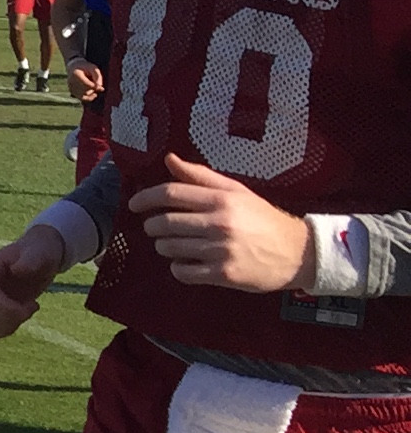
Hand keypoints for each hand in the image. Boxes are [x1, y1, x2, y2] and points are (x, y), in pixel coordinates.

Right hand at [0, 225, 69, 337]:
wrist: (41, 257)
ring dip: (8, 325)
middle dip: (12, 316)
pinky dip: (6, 330)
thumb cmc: (41, 251)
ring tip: (27, 312)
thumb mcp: (40, 252)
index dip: (7, 306)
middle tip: (33, 306)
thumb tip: (18, 270)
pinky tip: (21, 318)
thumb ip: (31, 260)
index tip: (33, 305)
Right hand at [68, 62, 104, 99]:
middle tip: (98, 85)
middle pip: (86, 90)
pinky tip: (94, 95)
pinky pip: (82, 98)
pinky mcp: (72, 92)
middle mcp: (71, 82)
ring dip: (91, 92)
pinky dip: (89, 98)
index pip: (86, 84)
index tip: (102, 88)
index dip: (95, 87)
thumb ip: (97, 76)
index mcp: (76, 74)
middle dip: (93, 89)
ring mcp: (71, 88)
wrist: (74, 67)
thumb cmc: (86, 67)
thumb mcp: (93, 68)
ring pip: (84, 95)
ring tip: (93, 86)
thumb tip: (100, 87)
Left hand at [129, 156, 316, 290]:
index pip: (171, 194)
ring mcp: (220, 250)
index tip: (134, 204)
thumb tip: (169, 159)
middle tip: (156, 228)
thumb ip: (201, 176)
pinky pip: (181, 271)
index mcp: (222, 200)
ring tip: (177, 244)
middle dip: (153, 226)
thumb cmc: (262, 219)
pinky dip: (178, 268)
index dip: (145, 198)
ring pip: (169, 248)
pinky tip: (188, 263)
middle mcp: (220, 223)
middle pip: (164, 223)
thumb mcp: (237, 192)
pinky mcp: (223, 274)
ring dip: (165, 246)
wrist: (297, 253)